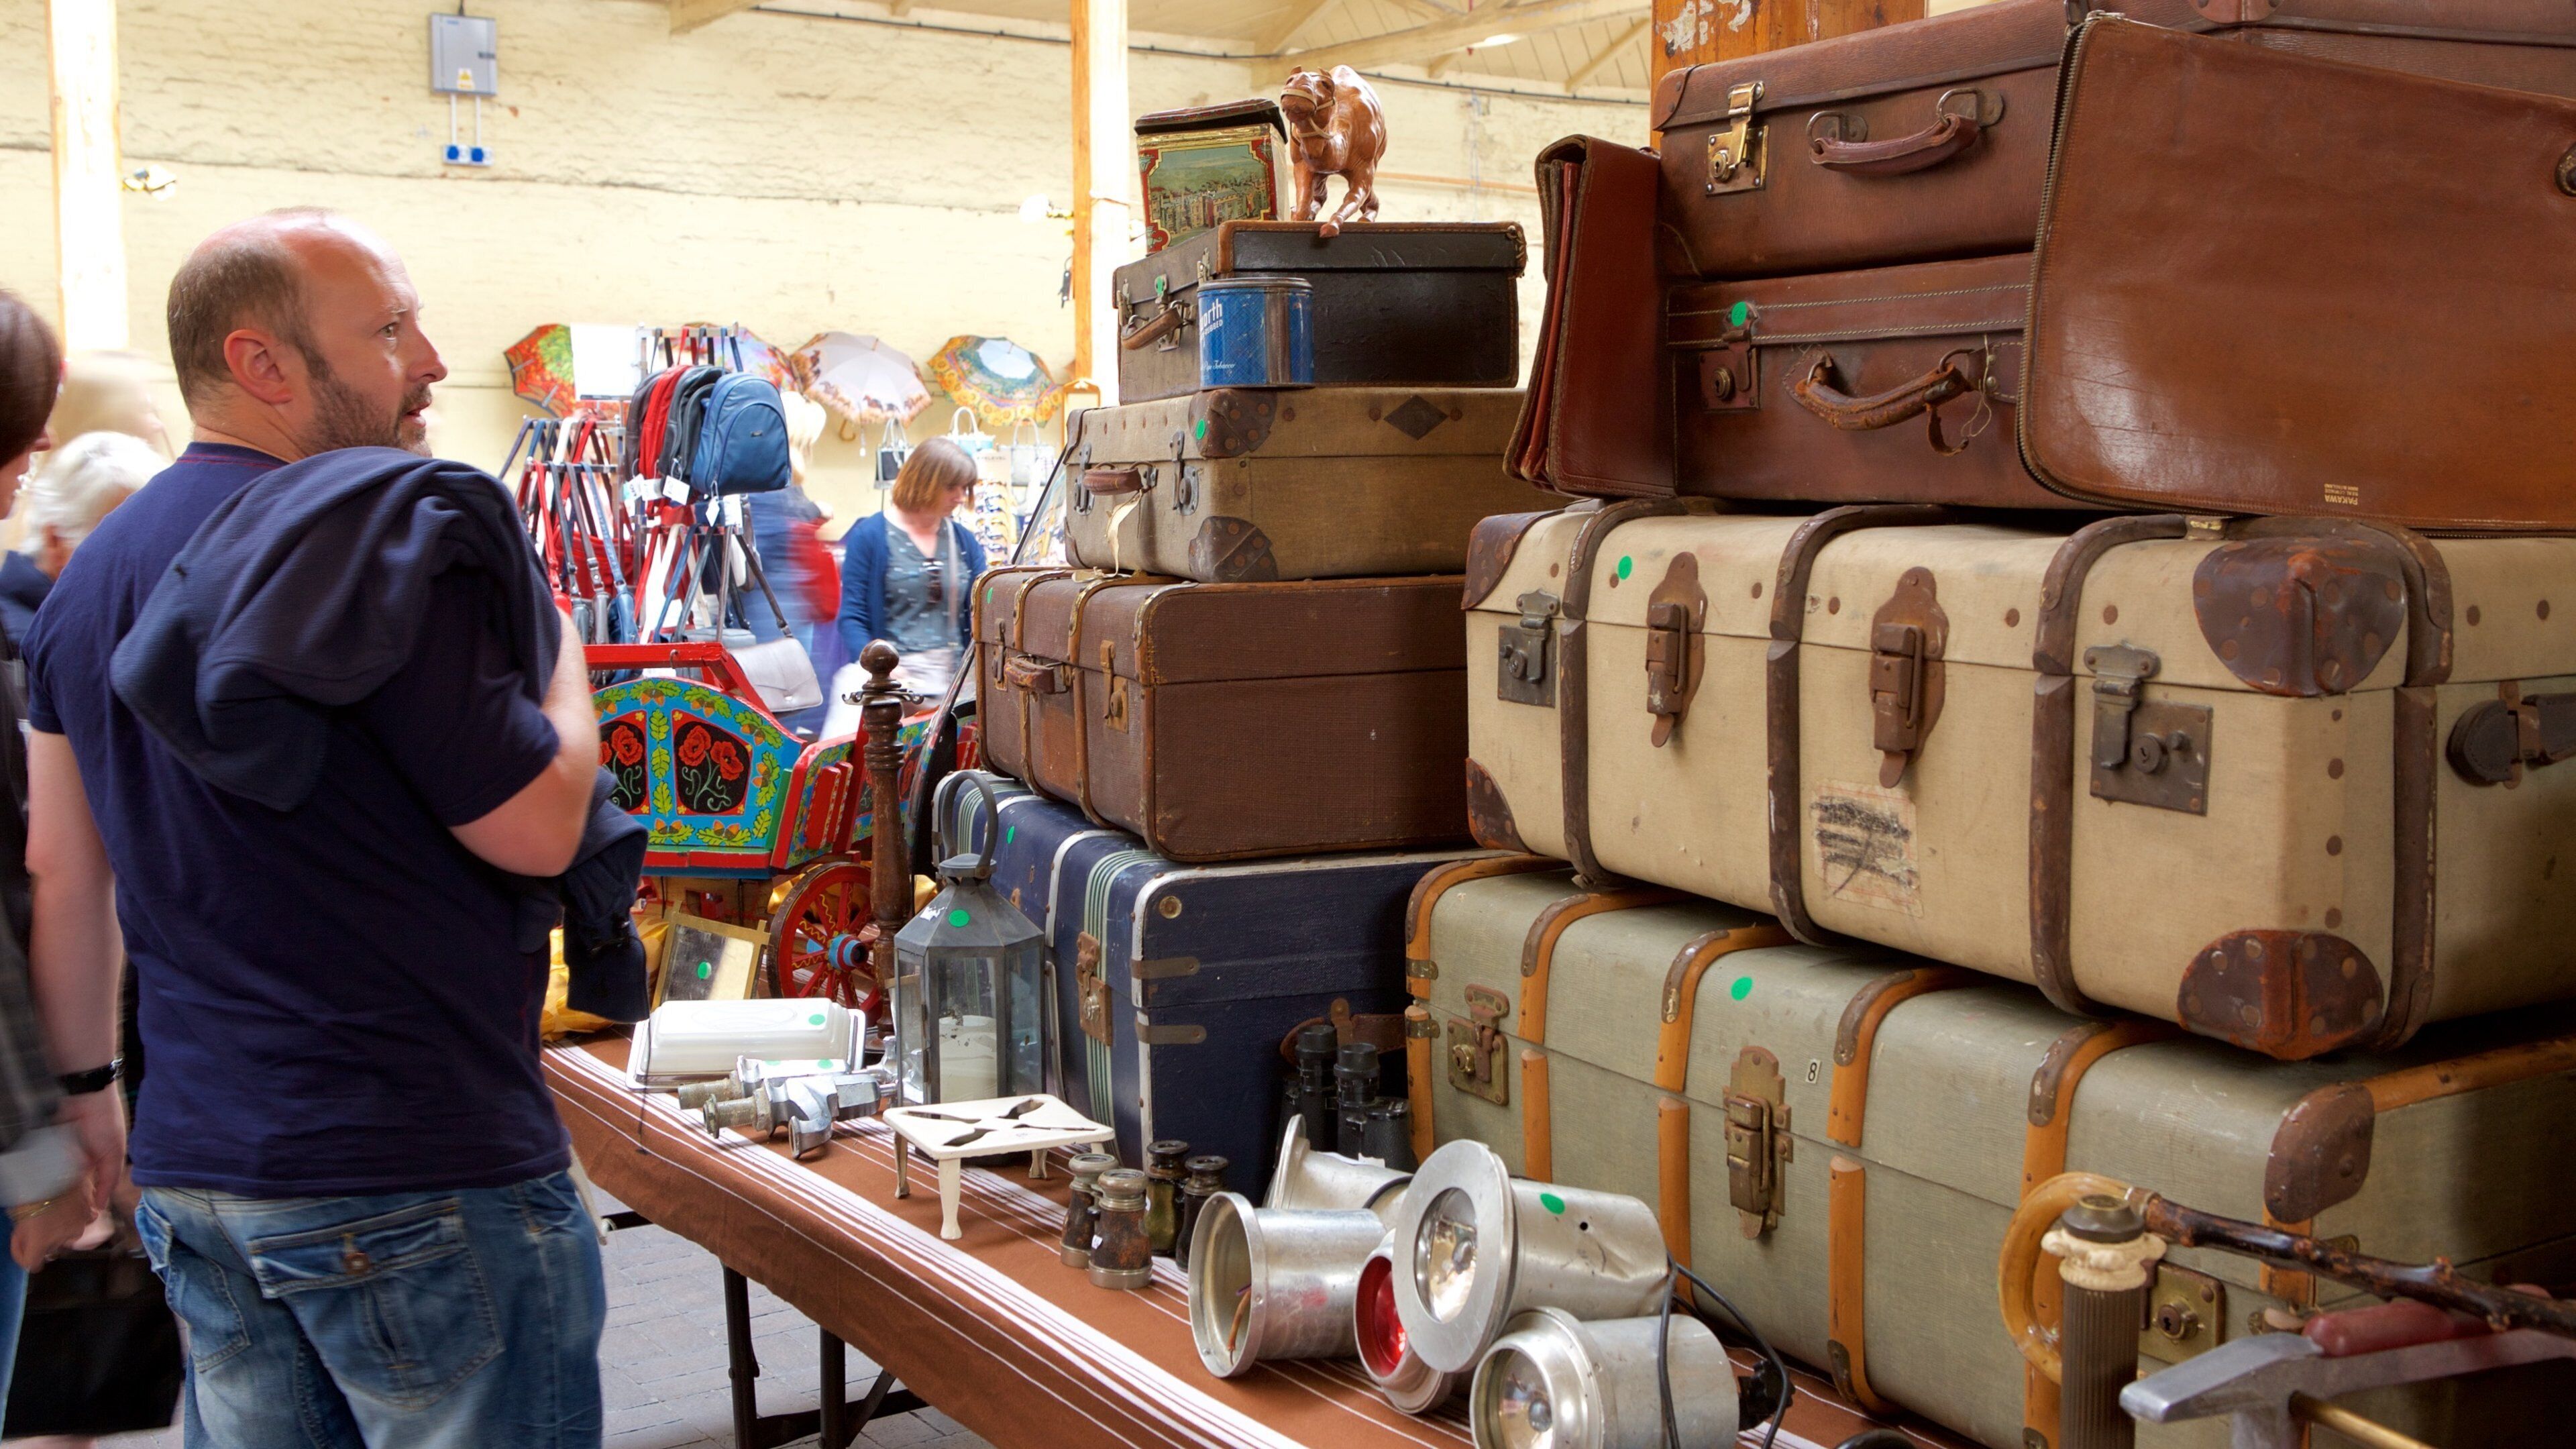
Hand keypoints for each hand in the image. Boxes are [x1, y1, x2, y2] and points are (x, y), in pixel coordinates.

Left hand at [11, 1183, 97, 1269]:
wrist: (53, 1172)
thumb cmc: (29, 1194)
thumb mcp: (17, 1219)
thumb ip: (22, 1237)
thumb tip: (25, 1243)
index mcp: (41, 1242)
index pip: (32, 1265)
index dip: (23, 1257)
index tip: (21, 1246)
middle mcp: (62, 1239)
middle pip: (50, 1250)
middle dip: (43, 1242)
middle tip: (36, 1226)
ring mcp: (78, 1227)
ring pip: (68, 1238)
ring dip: (61, 1232)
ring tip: (55, 1216)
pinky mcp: (89, 1215)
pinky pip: (84, 1222)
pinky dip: (77, 1219)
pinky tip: (70, 1211)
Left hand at [57, 1089, 127, 1213]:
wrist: (85, 1098)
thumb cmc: (106, 1123)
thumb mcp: (114, 1154)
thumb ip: (109, 1180)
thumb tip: (101, 1207)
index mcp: (99, 1161)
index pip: (94, 1187)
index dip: (90, 1202)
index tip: (84, 1220)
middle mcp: (81, 1160)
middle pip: (75, 1186)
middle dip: (72, 1201)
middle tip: (66, 1220)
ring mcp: (64, 1155)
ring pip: (59, 1179)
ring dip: (57, 1191)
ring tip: (52, 1208)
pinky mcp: (49, 1150)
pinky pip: (45, 1168)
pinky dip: (45, 1177)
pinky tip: (42, 1189)